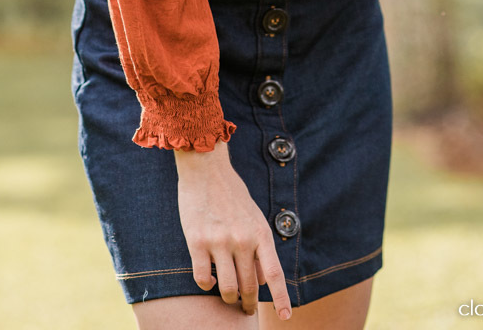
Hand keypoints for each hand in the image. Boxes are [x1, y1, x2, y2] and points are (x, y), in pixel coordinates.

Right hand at [175, 144, 291, 318]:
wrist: (206, 168)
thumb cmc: (232, 193)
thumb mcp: (254, 217)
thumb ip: (260, 247)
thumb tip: (263, 280)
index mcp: (260, 232)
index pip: (274, 273)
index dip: (281, 298)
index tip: (286, 317)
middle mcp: (242, 239)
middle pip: (250, 286)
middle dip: (249, 302)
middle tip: (246, 308)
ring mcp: (219, 241)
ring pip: (227, 288)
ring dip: (228, 297)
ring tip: (228, 296)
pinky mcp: (197, 241)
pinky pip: (202, 278)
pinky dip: (206, 284)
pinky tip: (208, 279)